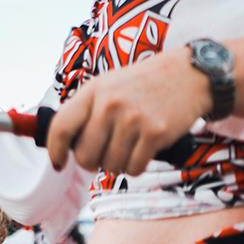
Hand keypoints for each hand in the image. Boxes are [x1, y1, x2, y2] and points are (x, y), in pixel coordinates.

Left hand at [49, 50, 208, 172]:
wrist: (188, 74)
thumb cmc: (145, 84)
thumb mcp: (109, 85)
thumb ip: (87, 110)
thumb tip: (65, 144)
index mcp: (93, 91)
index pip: (61, 127)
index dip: (55, 151)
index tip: (58, 163)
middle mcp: (110, 104)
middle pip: (85, 156)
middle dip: (92, 162)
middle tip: (104, 154)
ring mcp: (133, 119)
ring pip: (110, 166)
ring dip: (118, 164)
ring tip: (128, 147)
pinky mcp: (154, 133)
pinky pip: (134, 168)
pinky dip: (136, 166)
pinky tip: (142, 150)